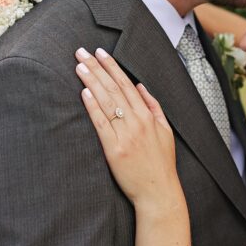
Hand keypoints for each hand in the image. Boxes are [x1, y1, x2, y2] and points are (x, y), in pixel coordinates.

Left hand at [76, 46, 177, 208]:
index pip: (126, 83)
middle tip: (82, 52)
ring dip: (92, 81)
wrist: (159, 193)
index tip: (100, 52)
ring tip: (80, 66)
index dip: (112, 66)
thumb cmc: (161, 163)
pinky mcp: (114, 151)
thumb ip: (153, 106)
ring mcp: (125, 136)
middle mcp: (136, 122)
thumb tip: (139, 86)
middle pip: (113, 88)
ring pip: (106, 102)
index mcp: (147, 115)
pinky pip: (101, 125)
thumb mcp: (165, 130)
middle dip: (97, 67)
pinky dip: (93, 107)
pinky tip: (84, 93)